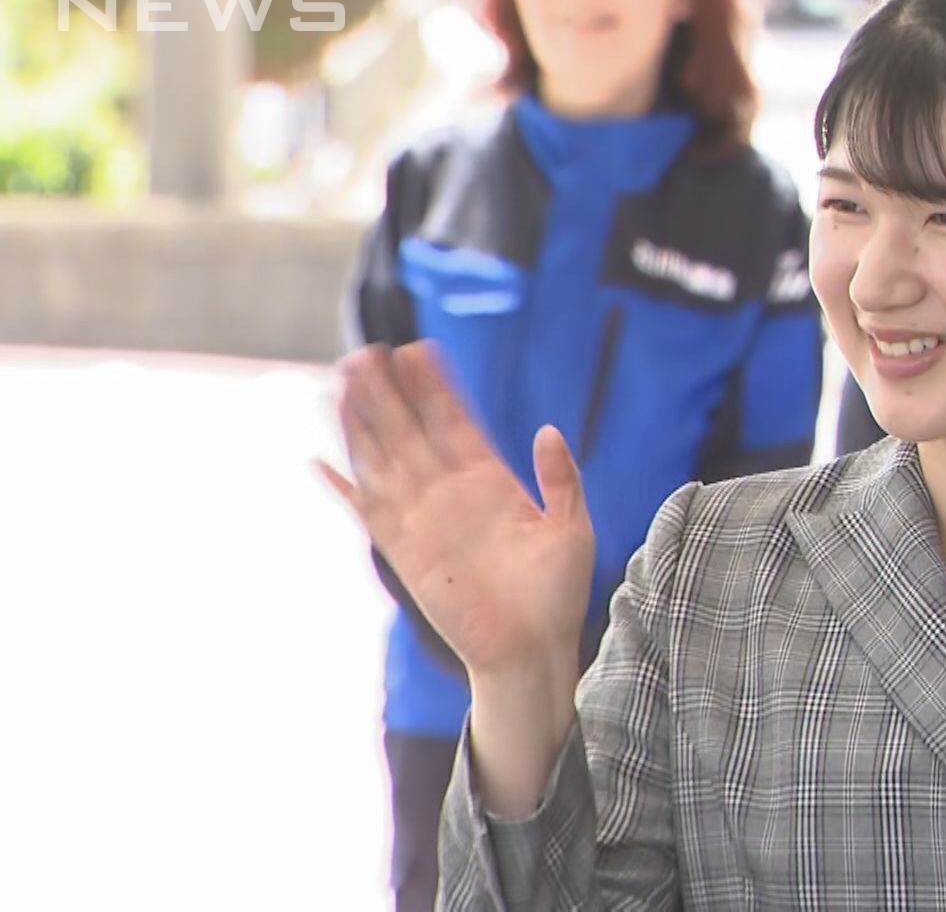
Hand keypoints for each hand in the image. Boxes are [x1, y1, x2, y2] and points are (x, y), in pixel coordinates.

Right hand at [317, 342, 593, 680]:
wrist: (532, 649)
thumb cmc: (558, 594)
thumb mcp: (571, 528)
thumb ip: (560, 479)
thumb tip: (548, 430)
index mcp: (491, 481)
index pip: (455, 421)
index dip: (435, 388)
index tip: (418, 351)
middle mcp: (451, 493)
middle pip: (411, 430)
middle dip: (389, 392)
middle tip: (366, 351)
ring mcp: (424, 519)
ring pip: (385, 459)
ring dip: (362, 424)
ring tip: (340, 384)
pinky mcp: (404, 551)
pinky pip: (368, 512)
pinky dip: (344, 488)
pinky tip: (319, 461)